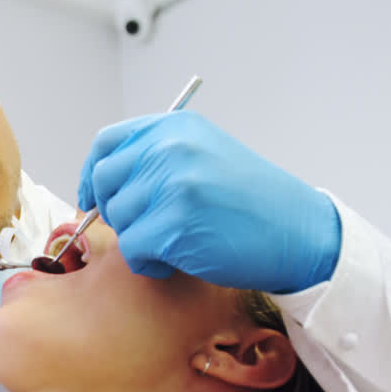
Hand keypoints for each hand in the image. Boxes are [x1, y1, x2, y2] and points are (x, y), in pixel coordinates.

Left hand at [78, 111, 339, 292]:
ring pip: (118, 220)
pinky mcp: (173, 225)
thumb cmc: (250, 203)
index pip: (107, 144)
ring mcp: (172, 185)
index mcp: (175, 128)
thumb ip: (156, 158)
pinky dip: (149, 264)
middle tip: (144, 228)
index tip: (92, 198)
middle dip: (115, 211)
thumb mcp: (204, 156)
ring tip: (176, 243)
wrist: (298, 232)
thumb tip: (100, 183)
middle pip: (106, 182)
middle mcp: (170, 148)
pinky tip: (178, 261)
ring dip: (139, 240)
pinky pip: (133, 251)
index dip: (93, 174)